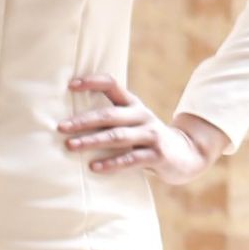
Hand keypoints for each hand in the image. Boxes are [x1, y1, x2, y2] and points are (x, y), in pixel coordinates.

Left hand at [59, 77, 223, 184]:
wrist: (187, 154)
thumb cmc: (147, 138)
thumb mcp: (133, 122)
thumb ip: (111, 118)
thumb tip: (71, 119)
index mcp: (133, 104)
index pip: (112, 85)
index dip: (92, 82)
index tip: (70, 86)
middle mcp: (142, 115)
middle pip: (109, 115)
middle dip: (83, 121)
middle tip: (61, 127)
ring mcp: (151, 134)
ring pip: (117, 137)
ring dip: (92, 141)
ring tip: (71, 146)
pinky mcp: (157, 155)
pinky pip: (130, 159)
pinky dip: (111, 163)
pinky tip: (94, 167)